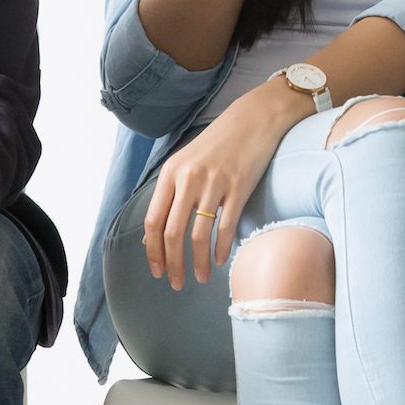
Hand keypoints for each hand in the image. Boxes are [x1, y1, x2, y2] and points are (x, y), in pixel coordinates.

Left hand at [142, 83, 303, 288]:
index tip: (157, 271)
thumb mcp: (186, 165)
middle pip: (172, 232)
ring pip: (198, 234)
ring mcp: (213, 184)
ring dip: (197, 262)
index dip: (152, 251)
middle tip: (176, 283)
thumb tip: (154, 235)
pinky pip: (225, 225)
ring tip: (201, 278)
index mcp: (170, 174)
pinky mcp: (238, 187)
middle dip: (173, 263)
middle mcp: (188, 179)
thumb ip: (170, 196)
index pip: (153, 221)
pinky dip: (221, 248)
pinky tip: (219, 261)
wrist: (252, 120)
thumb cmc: (218, 144)